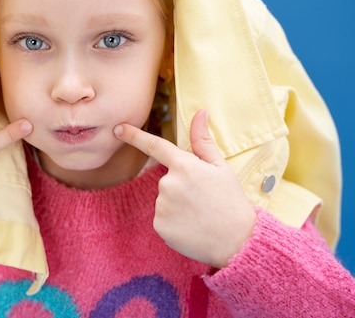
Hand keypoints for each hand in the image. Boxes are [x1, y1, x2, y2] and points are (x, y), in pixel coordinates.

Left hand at [114, 110, 255, 267]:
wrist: (237, 241)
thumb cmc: (230, 200)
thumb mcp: (221, 167)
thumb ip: (203, 141)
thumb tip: (200, 113)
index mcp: (184, 165)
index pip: (155, 146)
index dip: (134, 136)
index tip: (118, 129)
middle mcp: (169, 183)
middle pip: (167, 179)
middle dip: (181, 186)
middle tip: (203, 200)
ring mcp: (162, 205)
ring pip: (165, 200)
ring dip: (178, 205)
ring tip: (200, 215)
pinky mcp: (159, 225)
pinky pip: (163, 218)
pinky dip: (174, 222)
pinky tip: (192, 226)